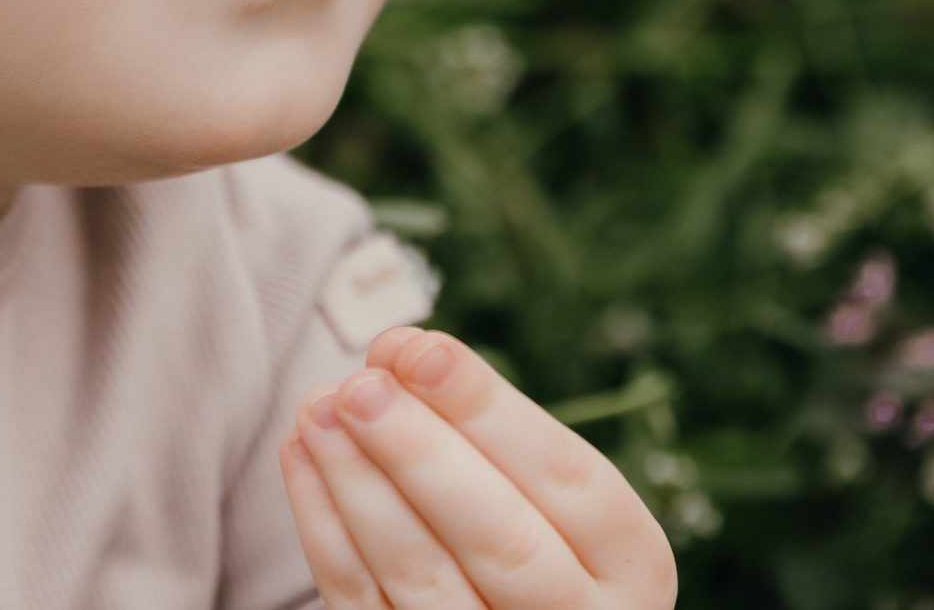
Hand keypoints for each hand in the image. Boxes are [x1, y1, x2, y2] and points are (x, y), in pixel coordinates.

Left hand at [278, 327, 677, 609]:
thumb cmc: (528, 531)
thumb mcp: (547, 494)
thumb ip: (490, 434)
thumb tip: (399, 353)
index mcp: (630, 565)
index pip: (572, 481)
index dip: (491, 412)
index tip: (422, 349)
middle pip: (501, 541)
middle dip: (421, 455)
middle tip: (360, 386)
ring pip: (422, 578)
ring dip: (358, 485)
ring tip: (317, 409)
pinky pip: (364, 605)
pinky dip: (326, 530)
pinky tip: (302, 457)